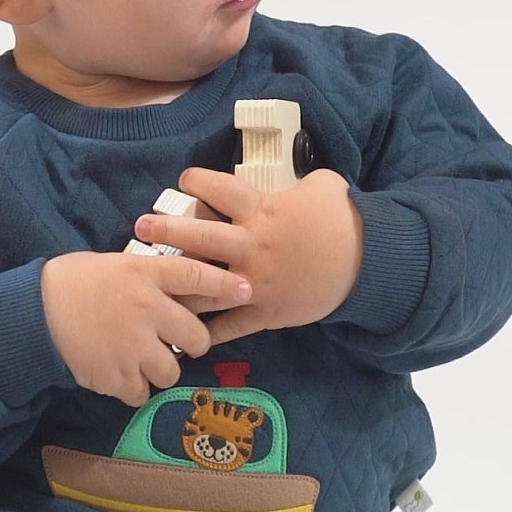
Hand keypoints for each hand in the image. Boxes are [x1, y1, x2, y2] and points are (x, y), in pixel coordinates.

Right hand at [40, 249, 252, 407]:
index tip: (248, 290)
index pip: (197, 276)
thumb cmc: (74, 281)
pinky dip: (132, 389)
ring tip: (137, 360)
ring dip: (159, 369)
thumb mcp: (117, 265)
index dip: (226, 285)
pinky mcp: (116, 375)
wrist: (33, 312)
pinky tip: (117, 375)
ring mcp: (132, 345)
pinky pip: (140, 393)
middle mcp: (146, 309)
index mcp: (144, 274)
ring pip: (171, 371)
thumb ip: (151, 277)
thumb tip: (185, 289)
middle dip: (192, 343)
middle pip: (196, 337)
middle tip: (173, 341)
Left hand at [133, 166, 363, 349]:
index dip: (196, 180)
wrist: (369, 265)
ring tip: (153, 283)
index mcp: (261, 211)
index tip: (185, 180)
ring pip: (206, 283)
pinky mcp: (266, 312)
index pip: (217, 189)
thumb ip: (296, 182)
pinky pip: (231, 326)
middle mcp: (251, 245)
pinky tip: (189, 336)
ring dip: (178, 283)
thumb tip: (289, 175)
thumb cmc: (344, 221)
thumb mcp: (323, 186)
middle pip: (198, 235)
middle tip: (141, 225)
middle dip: (166, 229)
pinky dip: (210, 332)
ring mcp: (255, 282)